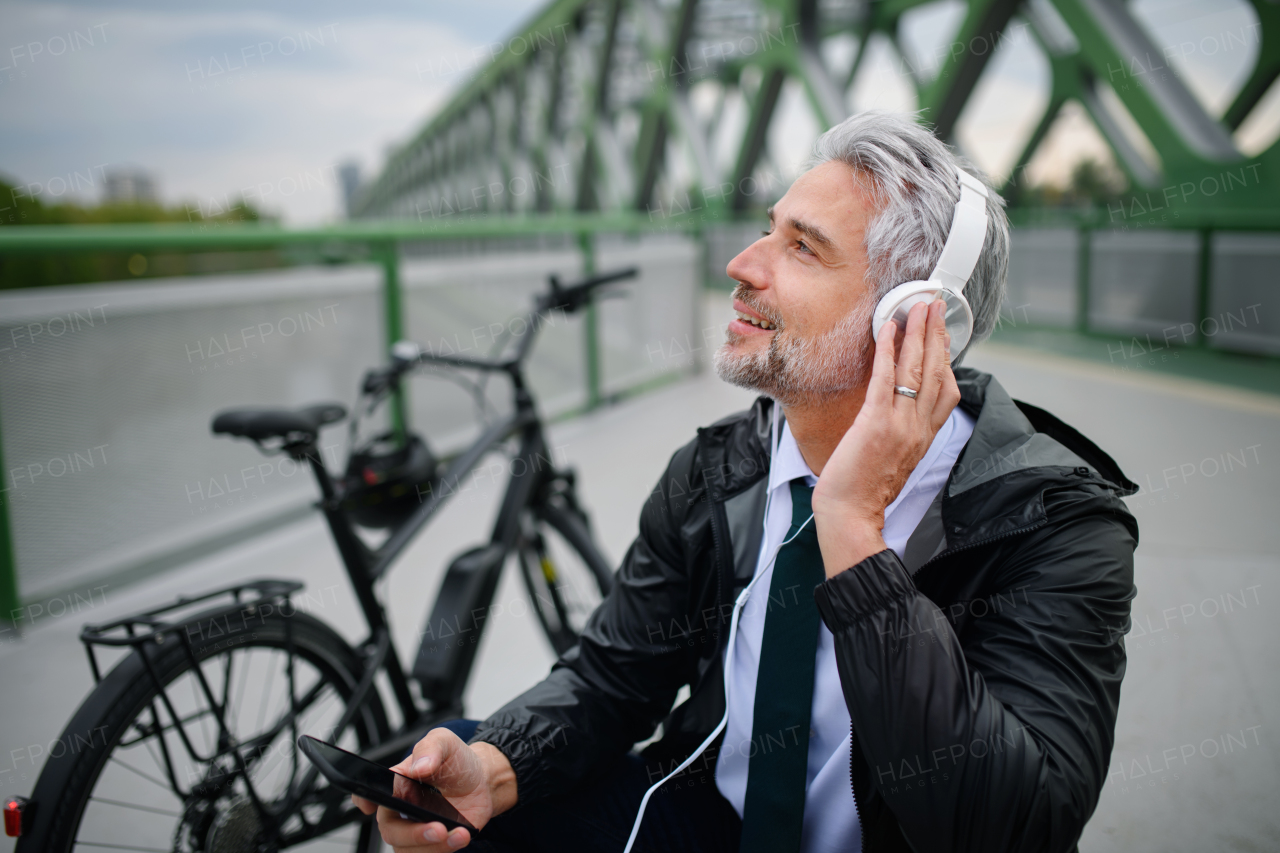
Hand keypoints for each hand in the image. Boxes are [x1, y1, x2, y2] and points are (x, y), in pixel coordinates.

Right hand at [351, 727, 517, 850]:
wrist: (482, 780)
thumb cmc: (456, 761)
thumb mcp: (444, 742)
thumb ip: (430, 749)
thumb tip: (418, 767)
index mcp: (396, 785)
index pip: (368, 795)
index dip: (363, 802)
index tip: (369, 807)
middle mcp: (401, 810)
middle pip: (391, 831)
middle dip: (413, 834)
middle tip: (438, 828)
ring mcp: (415, 829)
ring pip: (409, 849)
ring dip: (434, 846)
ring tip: (458, 833)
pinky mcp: (432, 843)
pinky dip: (445, 849)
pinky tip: (461, 836)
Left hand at [811, 299, 960, 576]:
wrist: (851, 515)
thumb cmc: (864, 490)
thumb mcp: (895, 457)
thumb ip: (902, 431)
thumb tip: (895, 406)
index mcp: (924, 436)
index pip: (946, 390)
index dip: (946, 357)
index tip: (943, 332)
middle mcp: (918, 428)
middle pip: (936, 372)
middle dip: (937, 335)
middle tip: (935, 304)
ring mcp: (899, 425)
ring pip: (916, 370)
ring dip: (918, 334)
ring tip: (919, 306)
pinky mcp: (876, 424)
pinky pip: (886, 379)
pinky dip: (889, 351)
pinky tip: (888, 329)